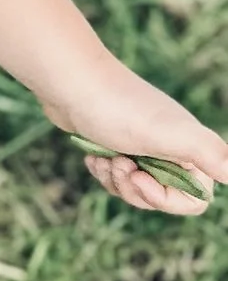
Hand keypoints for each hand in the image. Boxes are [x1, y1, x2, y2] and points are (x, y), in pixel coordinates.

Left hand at [42, 62, 227, 215]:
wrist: (72, 81)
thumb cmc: (120, 108)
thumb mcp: (170, 134)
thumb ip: (208, 153)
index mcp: (190, 149)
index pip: (195, 199)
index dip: (165, 198)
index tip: (140, 178)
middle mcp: (171, 149)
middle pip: (160, 196)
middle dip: (134, 188)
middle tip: (119, 164)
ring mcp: (143, 147)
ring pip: (134, 188)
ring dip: (115, 180)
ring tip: (104, 159)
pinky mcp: (117, 145)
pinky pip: (114, 176)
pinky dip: (103, 171)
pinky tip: (93, 157)